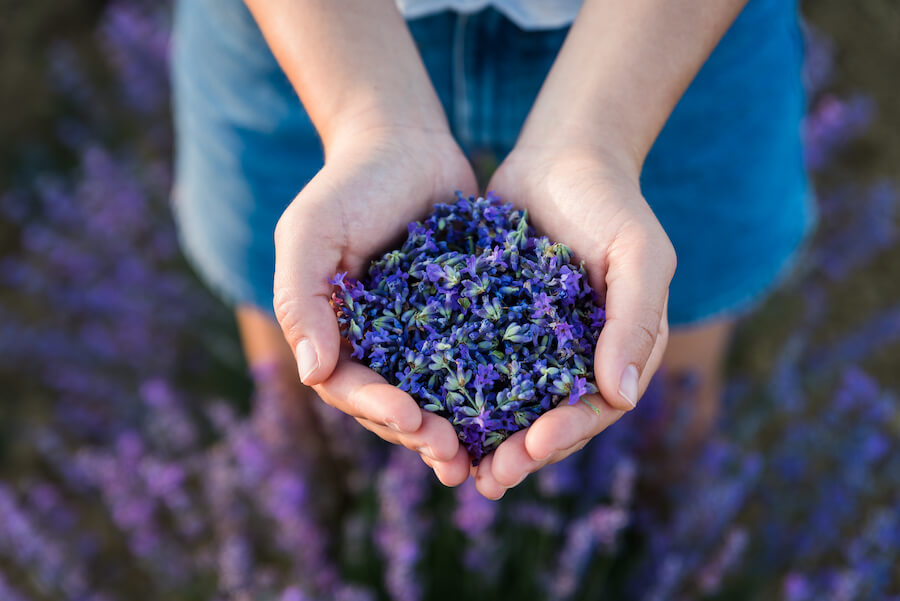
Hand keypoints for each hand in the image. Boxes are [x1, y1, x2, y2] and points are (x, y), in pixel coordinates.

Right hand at [273, 126, 476, 486]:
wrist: (404, 142)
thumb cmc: (347, 185)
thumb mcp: (310, 233)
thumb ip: (301, 301)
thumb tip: (312, 374)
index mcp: (336, 334)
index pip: (350, 387)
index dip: (377, 408)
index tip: (411, 418)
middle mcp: (378, 344)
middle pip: (395, 404)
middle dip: (421, 434)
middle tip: (453, 458)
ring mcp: (422, 335)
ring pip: (438, 395)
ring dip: (457, 429)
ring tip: (483, 458)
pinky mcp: (464, 318)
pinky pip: (476, 361)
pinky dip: (492, 390)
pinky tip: (519, 410)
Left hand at [473, 144, 674, 498]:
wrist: (562, 157)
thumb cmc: (610, 203)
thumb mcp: (639, 255)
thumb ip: (634, 321)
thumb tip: (620, 397)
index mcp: (616, 351)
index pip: (594, 407)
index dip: (567, 432)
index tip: (536, 445)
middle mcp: (573, 357)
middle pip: (547, 418)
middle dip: (520, 452)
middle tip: (488, 479)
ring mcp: (530, 343)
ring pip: (506, 403)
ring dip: (484, 438)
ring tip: (453, 464)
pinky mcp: (490, 323)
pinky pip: (472, 364)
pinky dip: (453, 392)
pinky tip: (425, 410)